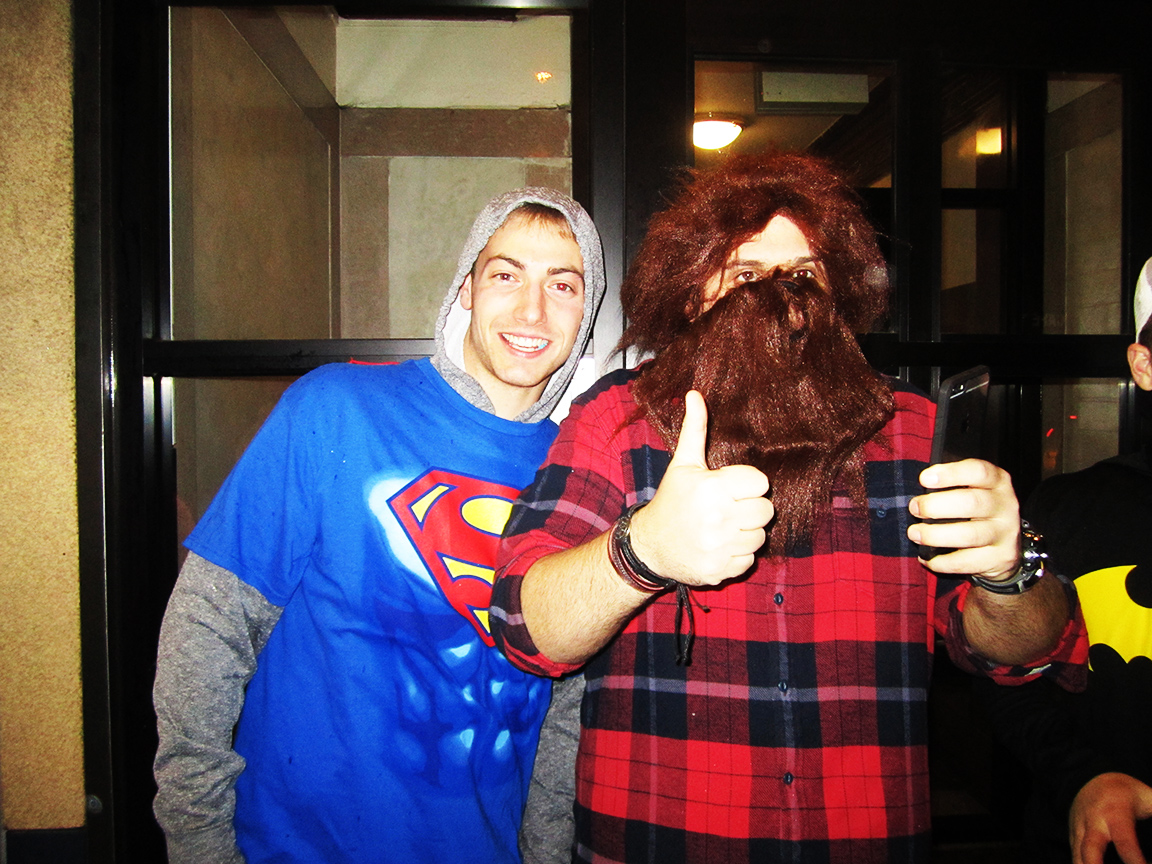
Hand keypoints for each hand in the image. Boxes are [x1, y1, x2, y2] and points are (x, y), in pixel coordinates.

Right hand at [629, 390, 773, 586]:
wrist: (650, 546)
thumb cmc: (672, 500)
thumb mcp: (683, 465)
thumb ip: (695, 429)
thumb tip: (695, 394)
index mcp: (712, 489)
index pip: (760, 482)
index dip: (747, 483)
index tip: (729, 487)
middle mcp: (718, 519)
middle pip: (766, 510)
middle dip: (750, 507)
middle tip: (729, 507)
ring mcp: (720, 548)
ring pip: (761, 536)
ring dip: (746, 532)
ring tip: (724, 527)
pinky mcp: (721, 570)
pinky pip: (750, 559)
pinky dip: (738, 554)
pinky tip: (720, 546)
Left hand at [906, 458, 1020, 580]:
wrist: (1004, 545)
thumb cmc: (976, 511)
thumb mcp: (972, 489)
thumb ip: (952, 484)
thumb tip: (920, 487)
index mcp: (997, 481)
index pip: (978, 471)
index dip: (951, 474)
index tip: (924, 479)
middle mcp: (1005, 505)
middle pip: (971, 503)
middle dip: (935, 506)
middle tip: (914, 508)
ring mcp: (1005, 533)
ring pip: (969, 535)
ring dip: (935, 535)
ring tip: (914, 533)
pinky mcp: (1000, 558)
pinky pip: (966, 562)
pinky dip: (942, 562)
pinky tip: (926, 558)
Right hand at [1070, 773, 1151, 863]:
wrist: (1089, 778)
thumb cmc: (1125, 792)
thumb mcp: (1148, 797)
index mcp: (1114, 813)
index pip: (1124, 841)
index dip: (1136, 861)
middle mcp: (1094, 823)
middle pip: (1090, 849)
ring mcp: (1080, 830)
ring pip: (1078, 857)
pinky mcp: (1073, 838)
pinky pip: (1076, 858)